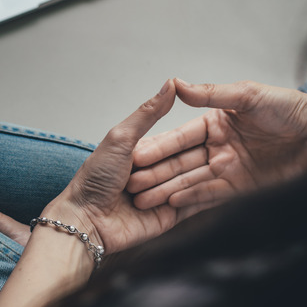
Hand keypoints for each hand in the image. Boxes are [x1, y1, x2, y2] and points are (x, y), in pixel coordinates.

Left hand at [0, 80, 212, 254]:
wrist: (86, 222)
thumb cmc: (93, 180)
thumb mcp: (121, 139)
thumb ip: (147, 114)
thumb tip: (170, 84)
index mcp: (142, 152)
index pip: (174, 140)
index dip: (189, 135)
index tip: (211, 123)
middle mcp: (153, 172)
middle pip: (184, 161)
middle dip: (191, 159)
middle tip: (210, 153)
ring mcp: (163, 194)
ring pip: (190, 181)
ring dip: (194, 177)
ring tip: (213, 171)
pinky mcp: (169, 216)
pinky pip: (192, 205)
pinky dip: (200, 196)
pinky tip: (220, 187)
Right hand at [127, 79, 306, 209]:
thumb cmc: (291, 109)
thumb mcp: (247, 95)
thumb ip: (211, 93)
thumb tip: (175, 83)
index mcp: (215, 124)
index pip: (180, 137)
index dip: (158, 146)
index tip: (136, 155)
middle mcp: (218, 148)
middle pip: (180, 162)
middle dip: (155, 173)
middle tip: (131, 182)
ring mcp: (229, 169)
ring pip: (191, 181)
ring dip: (167, 189)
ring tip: (143, 198)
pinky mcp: (242, 189)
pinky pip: (212, 195)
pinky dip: (192, 198)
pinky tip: (172, 202)